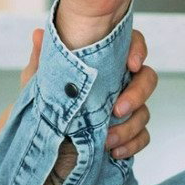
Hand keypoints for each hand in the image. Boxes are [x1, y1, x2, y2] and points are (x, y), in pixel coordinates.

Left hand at [18, 28, 159, 160]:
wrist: (42, 148)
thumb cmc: (43, 107)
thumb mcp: (37, 83)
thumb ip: (42, 60)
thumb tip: (38, 34)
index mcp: (103, 64)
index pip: (130, 46)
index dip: (138, 49)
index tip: (132, 64)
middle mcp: (119, 84)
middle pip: (147, 79)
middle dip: (138, 93)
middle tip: (118, 109)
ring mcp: (126, 110)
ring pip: (144, 112)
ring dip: (129, 126)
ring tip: (106, 139)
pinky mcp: (127, 134)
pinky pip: (142, 137)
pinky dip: (132, 144)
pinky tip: (115, 150)